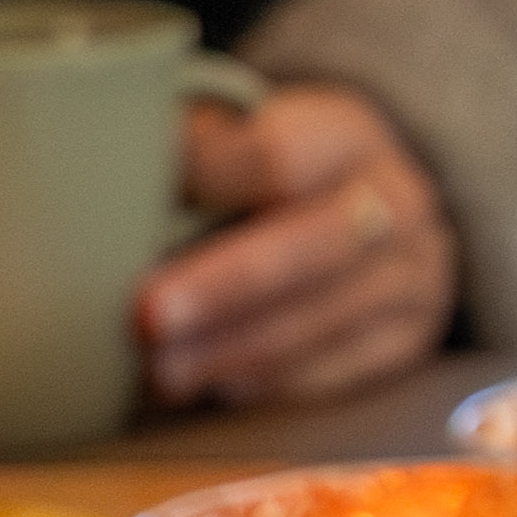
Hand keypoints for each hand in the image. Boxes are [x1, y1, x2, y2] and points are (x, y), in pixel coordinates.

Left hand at [143, 78, 458, 411]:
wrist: (377, 208)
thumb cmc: (281, 171)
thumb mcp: (249, 130)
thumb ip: (192, 144)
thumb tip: (103, 167)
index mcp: (348, 133)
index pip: (281, 155)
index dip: (209, 180)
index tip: (136, 201)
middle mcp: (397, 200)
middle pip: (312, 246)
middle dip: (224, 287)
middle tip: (148, 318)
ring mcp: (413, 274)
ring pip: (323, 318)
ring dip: (234, 349)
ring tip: (159, 371)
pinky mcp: (408, 339)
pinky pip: (338, 371)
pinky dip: (268, 382)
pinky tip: (212, 386)